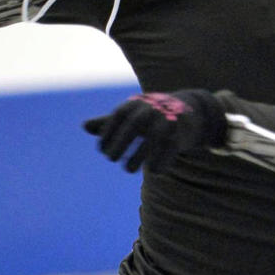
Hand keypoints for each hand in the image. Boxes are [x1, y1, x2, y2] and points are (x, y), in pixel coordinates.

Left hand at [83, 90, 226, 172]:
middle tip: (111, 159)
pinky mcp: (181, 133)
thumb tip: (84, 126)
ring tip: (129, 169)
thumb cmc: (151, 115)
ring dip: (137, 158)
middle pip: (133, 126)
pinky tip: (153, 171)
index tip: (102, 150)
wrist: (190, 110)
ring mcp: (168, 120)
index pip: (118, 116)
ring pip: (152, 140)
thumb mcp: (130, 115)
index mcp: (137, 103)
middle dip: (120, 144)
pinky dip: (160, 162)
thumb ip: (108, 122)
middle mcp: (152, 109)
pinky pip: (169, 150)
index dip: (107, 133)